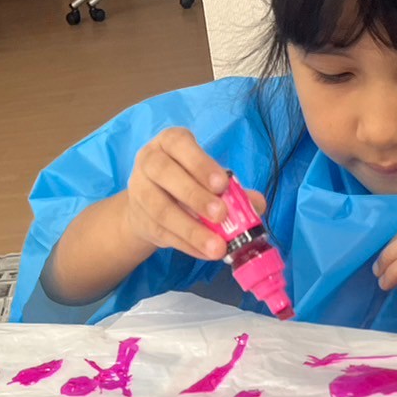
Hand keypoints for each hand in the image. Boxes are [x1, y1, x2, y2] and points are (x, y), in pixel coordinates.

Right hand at [122, 128, 263, 260]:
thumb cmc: (186, 182)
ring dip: (191, 230)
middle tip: (221, 215)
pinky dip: (187, 245)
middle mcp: (149, 161)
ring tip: (217, 246)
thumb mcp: (209, 178)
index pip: (179, 145)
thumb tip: (257, 203)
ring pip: (161, 210)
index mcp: (170, 142)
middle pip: (165, 173)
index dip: (200, 164)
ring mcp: (139, 191)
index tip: (222, 184)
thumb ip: (234, 188)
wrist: (149, 206)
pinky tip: (206, 253)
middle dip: (195, 195)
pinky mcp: (140, 220)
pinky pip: (163, 233)